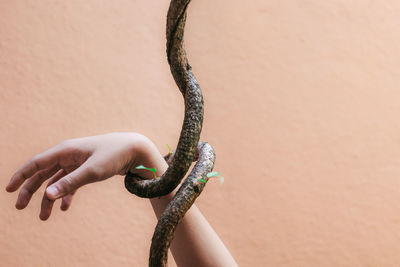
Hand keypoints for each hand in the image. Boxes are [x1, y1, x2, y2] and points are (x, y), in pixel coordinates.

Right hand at [5, 132, 148, 219]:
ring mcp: (77, 162)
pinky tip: (66, 208)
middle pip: (43, 173)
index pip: (36, 163)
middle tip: (20, 207)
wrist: (136, 150)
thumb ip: (70, 183)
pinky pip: (71, 183)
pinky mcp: (87, 169)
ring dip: (49, 198)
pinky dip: (67, 195)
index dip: (21, 176)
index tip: (8, 190)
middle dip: (30, 191)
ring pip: (57, 181)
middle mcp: (69, 155)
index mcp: (66, 150)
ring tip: (44, 217)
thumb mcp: (92, 171)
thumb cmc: (114, 155)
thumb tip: (47, 195)